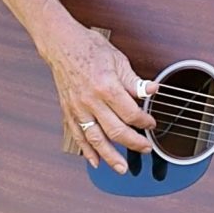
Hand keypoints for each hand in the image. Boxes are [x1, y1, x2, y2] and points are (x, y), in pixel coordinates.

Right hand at [45, 24, 151, 172]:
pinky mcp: (68, 111)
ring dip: (110, 156)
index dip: (144, 122)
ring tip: (122, 169)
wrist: (61, 44)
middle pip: (115, 131)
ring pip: (96, 139)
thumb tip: (152, 90)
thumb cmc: (88, 48)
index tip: (151, 124)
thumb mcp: (118, 60)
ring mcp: (78, 108)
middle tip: (145, 149)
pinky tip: (95, 161)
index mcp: (106, 86)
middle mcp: (91, 101)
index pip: (130, 113)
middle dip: (133, 143)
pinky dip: (86, 151)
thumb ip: (134, 81)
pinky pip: (78, 136)